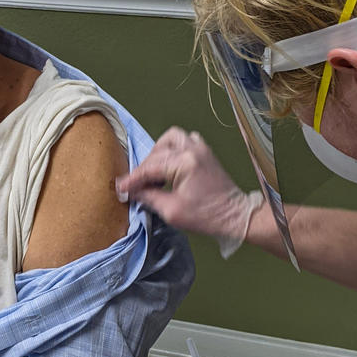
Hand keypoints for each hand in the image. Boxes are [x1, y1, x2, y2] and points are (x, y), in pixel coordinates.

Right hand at [114, 127, 262, 256]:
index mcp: (184, 162)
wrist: (236, 216)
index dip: (133, 179)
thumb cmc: (206, 217)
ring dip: (158, 153)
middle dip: (144, 168)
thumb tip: (132, 191)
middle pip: (157, 151)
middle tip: (137, 185)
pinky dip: (172, 149)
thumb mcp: (171, 211)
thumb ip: (148, 197)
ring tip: (152, 172)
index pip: (150, 168)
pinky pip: (184, 141)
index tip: (120, 188)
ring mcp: (200, 148)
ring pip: (170, 139)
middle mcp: (192, 149)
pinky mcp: (205, 152)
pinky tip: (169, 165)